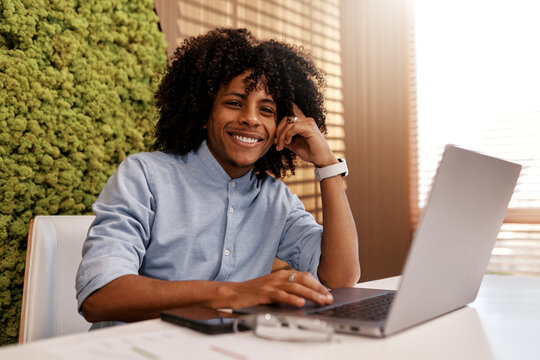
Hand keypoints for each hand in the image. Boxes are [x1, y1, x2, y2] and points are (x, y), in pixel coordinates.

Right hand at [214, 270, 332, 308]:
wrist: (233, 293)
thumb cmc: (253, 292)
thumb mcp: (273, 288)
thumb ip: (287, 290)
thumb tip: (305, 298)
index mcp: (282, 274)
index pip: (305, 276)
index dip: (317, 284)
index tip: (328, 292)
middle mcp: (279, 276)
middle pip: (304, 280)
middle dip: (319, 289)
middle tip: (329, 298)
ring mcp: (272, 284)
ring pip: (296, 287)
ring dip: (311, 294)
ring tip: (322, 301)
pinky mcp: (265, 293)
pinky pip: (282, 295)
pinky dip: (293, 299)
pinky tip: (301, 304)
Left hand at [274, 104, 336, 166]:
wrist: (321, 160)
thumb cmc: (310, 152)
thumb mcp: (294, 145)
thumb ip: (285, 140)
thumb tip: (274, 138)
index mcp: (303, 123)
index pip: (287, 118)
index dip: (279, 127)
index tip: (276, 141)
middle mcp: (306, 120)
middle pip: (286, 118)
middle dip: (278, 131)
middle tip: (277, 144)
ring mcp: (309, 123)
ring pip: (288, 123)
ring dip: (282, 135)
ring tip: (281, 146)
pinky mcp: (310, 128)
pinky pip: (294, 127)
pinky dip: (288, 135)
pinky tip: (288, 142)